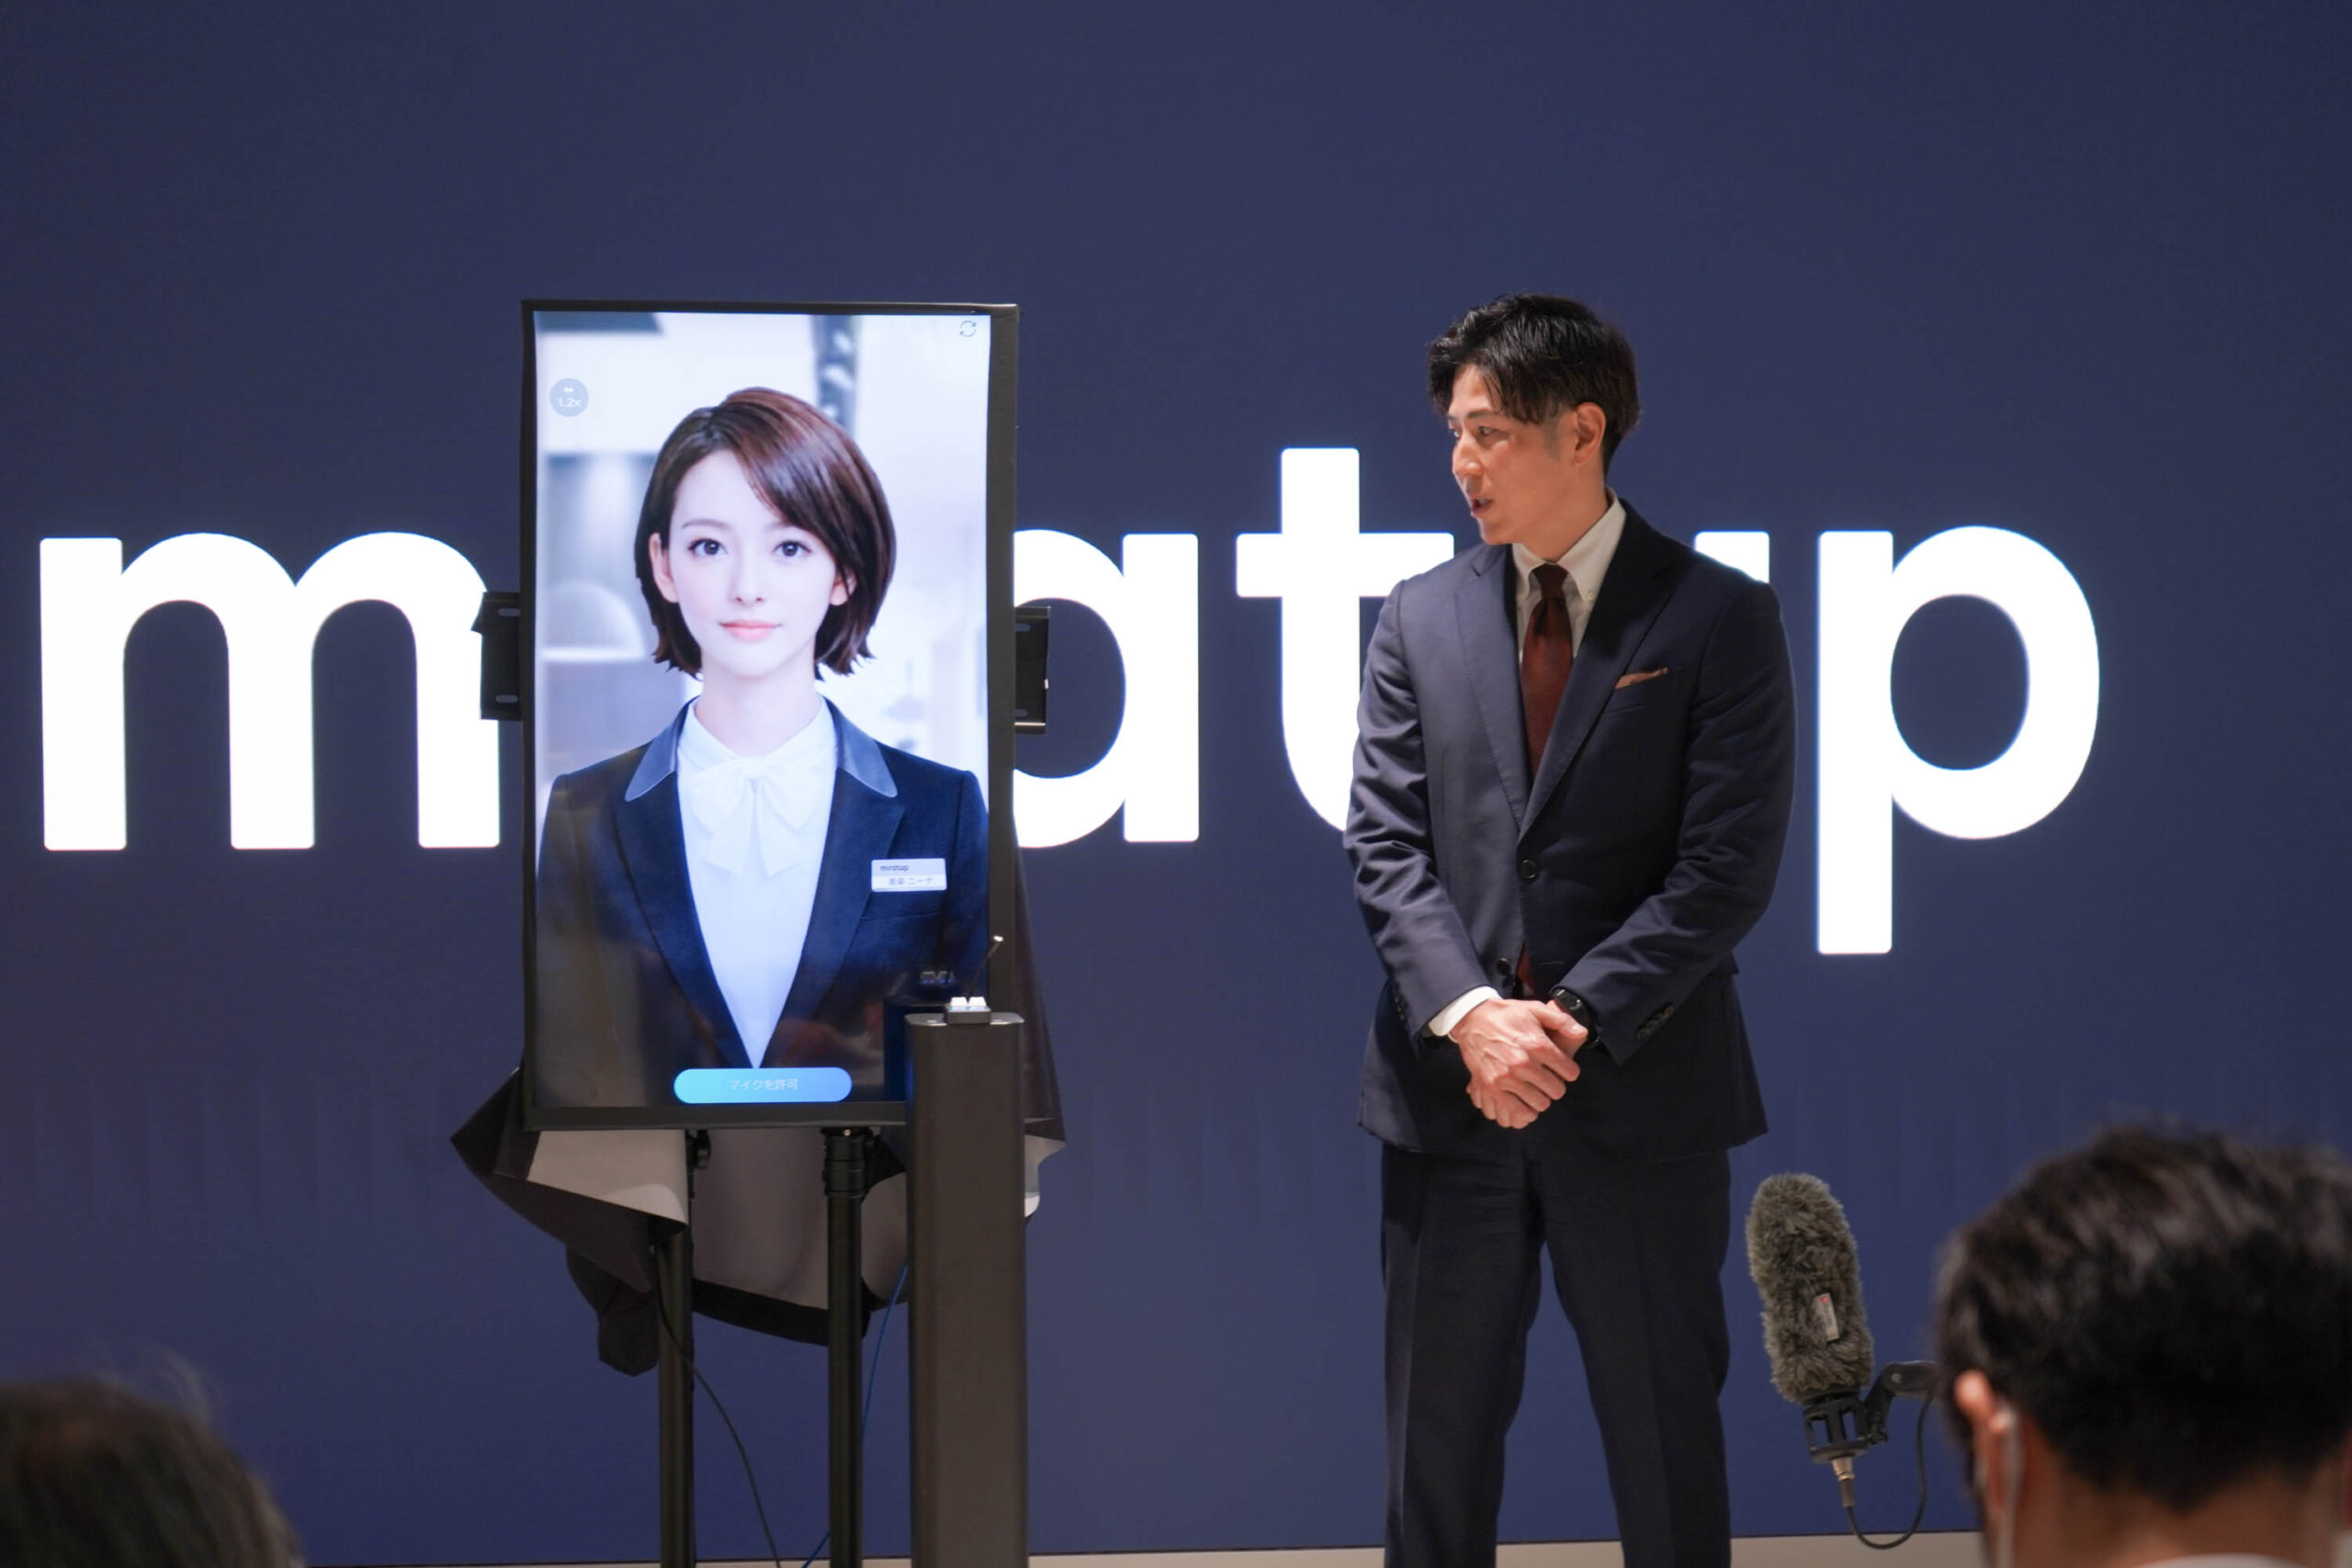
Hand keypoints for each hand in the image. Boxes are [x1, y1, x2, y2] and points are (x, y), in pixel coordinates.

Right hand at [1451, 998, 1585, 1129]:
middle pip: (1556, 1090)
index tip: (1562, 1068)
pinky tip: (1523, 1100)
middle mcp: (1523, 1063)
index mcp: (1537, 1044)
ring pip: (1540, 1103)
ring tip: (1535, 1089)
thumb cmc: (1507, 1015)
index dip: (1569, 1071)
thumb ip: (1561, 1020)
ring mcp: (1506, 1077)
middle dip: (1556, 1085)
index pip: (1569, 1071)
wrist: (1472, 1019)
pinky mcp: (1491, 1087)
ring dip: (1541, 1098)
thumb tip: (1582, 1032)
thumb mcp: (1535, 1009)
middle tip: (1548, 1079)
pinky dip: (1524, 1110)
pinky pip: (1517, 1111)